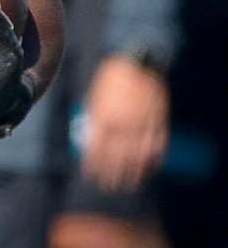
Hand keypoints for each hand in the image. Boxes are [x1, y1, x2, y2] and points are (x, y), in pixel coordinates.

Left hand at [77, 53, 168, 191]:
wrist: (135, 61)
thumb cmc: (109, 78)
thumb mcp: (94, 97)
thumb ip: (92, 119)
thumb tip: (88, 140)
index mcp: (103, 117)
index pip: (96, 149)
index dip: (92, 165)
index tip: (90, 175)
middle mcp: (122, 124)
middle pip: (116, 157)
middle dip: (111, 174)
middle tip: (109, 186)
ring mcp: (142, 123)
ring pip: (138, 155)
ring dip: (132, 172)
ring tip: (128, 184)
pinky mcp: (158, 120)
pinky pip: (156, 145)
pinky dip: (153, 159)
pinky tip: (149, 168)